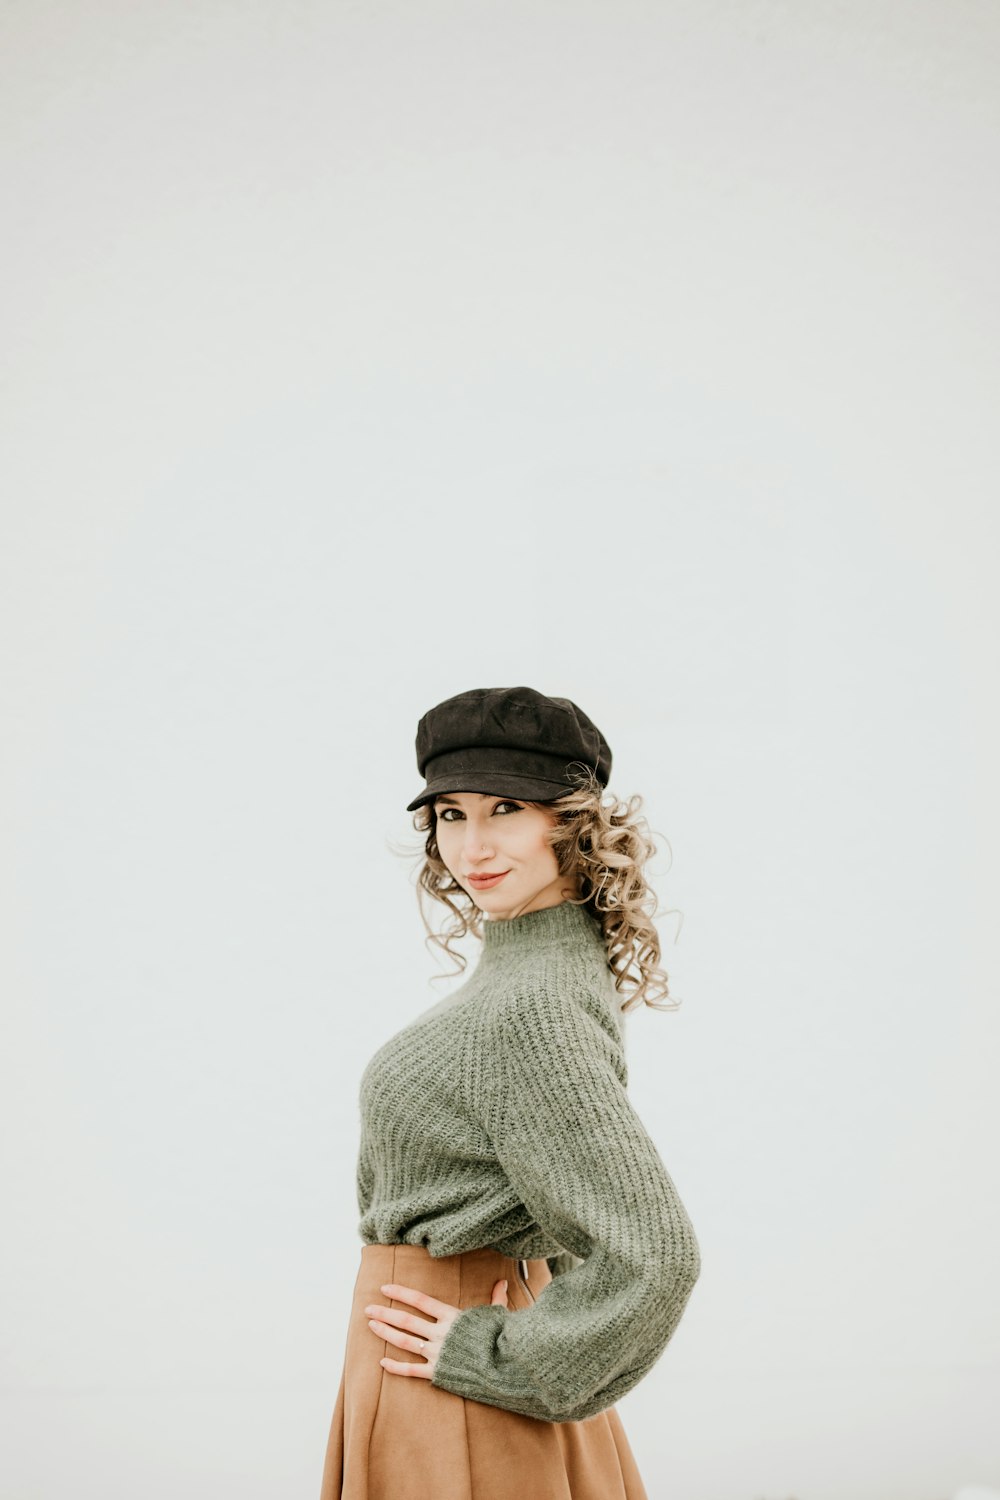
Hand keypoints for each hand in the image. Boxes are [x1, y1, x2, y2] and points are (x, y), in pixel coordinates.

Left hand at [364, 1276, 509, 1378]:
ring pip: (405, 1341)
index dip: (401, 1293)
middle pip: (406, 1320)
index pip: (420, 1300)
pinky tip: (383, 1363)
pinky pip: (412, 1370)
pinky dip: (396, 1367)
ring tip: (371, 1326)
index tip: (385, 1288)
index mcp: (452, 1316)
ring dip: (386, 1333)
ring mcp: (436, 1353)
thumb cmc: (501, 1339)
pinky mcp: (437, 1372)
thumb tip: (503, 1282)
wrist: (504, 1367)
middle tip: (368, 1309)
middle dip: (385, 1313)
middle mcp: (440, 1333)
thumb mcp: (497, 1315)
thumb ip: (496, 1298)